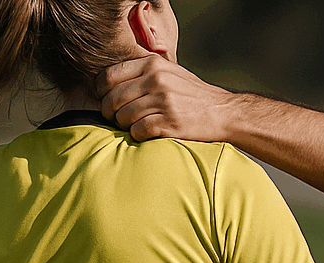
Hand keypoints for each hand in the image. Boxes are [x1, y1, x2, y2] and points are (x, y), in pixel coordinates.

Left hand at [96, 55, 236, 141]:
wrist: (223, 112)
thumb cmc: (191, 95)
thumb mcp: (168, 72)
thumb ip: (142, 73)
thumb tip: (107, 84)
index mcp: (152, 64)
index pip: (109, 76)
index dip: (100, 91)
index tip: (103, 99)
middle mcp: (156, 79)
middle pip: (112, 99)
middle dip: (110, 112)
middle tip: (116, 118)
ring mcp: (163, 101)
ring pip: (123, 117)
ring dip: (125, 125)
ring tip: (135, 125)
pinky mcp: (169, 122)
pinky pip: (137, 131)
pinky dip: (138, 135)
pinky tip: (146, 133)